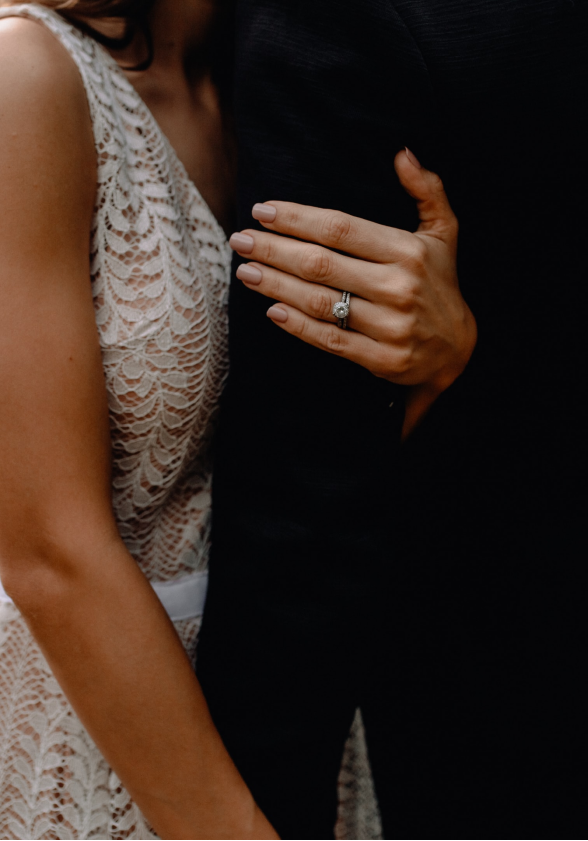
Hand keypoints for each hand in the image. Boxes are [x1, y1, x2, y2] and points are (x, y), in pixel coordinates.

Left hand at [230, 149, 476, 435]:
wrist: (458, 349)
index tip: (262, 211)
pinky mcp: (383, 360)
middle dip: (274, 250)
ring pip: (321, 303)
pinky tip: (272, 310)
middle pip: (322, 264)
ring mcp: (391, 326)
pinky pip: (331, 341)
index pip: (340, 229)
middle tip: (240, 240)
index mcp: (408, 251)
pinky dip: (298, 326)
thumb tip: (403, 153)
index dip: (297, 218)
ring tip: (246, 272)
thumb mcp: (444, 233)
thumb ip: (427, 191)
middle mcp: (399, 287)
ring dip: (277, 286)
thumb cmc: (440, 282)